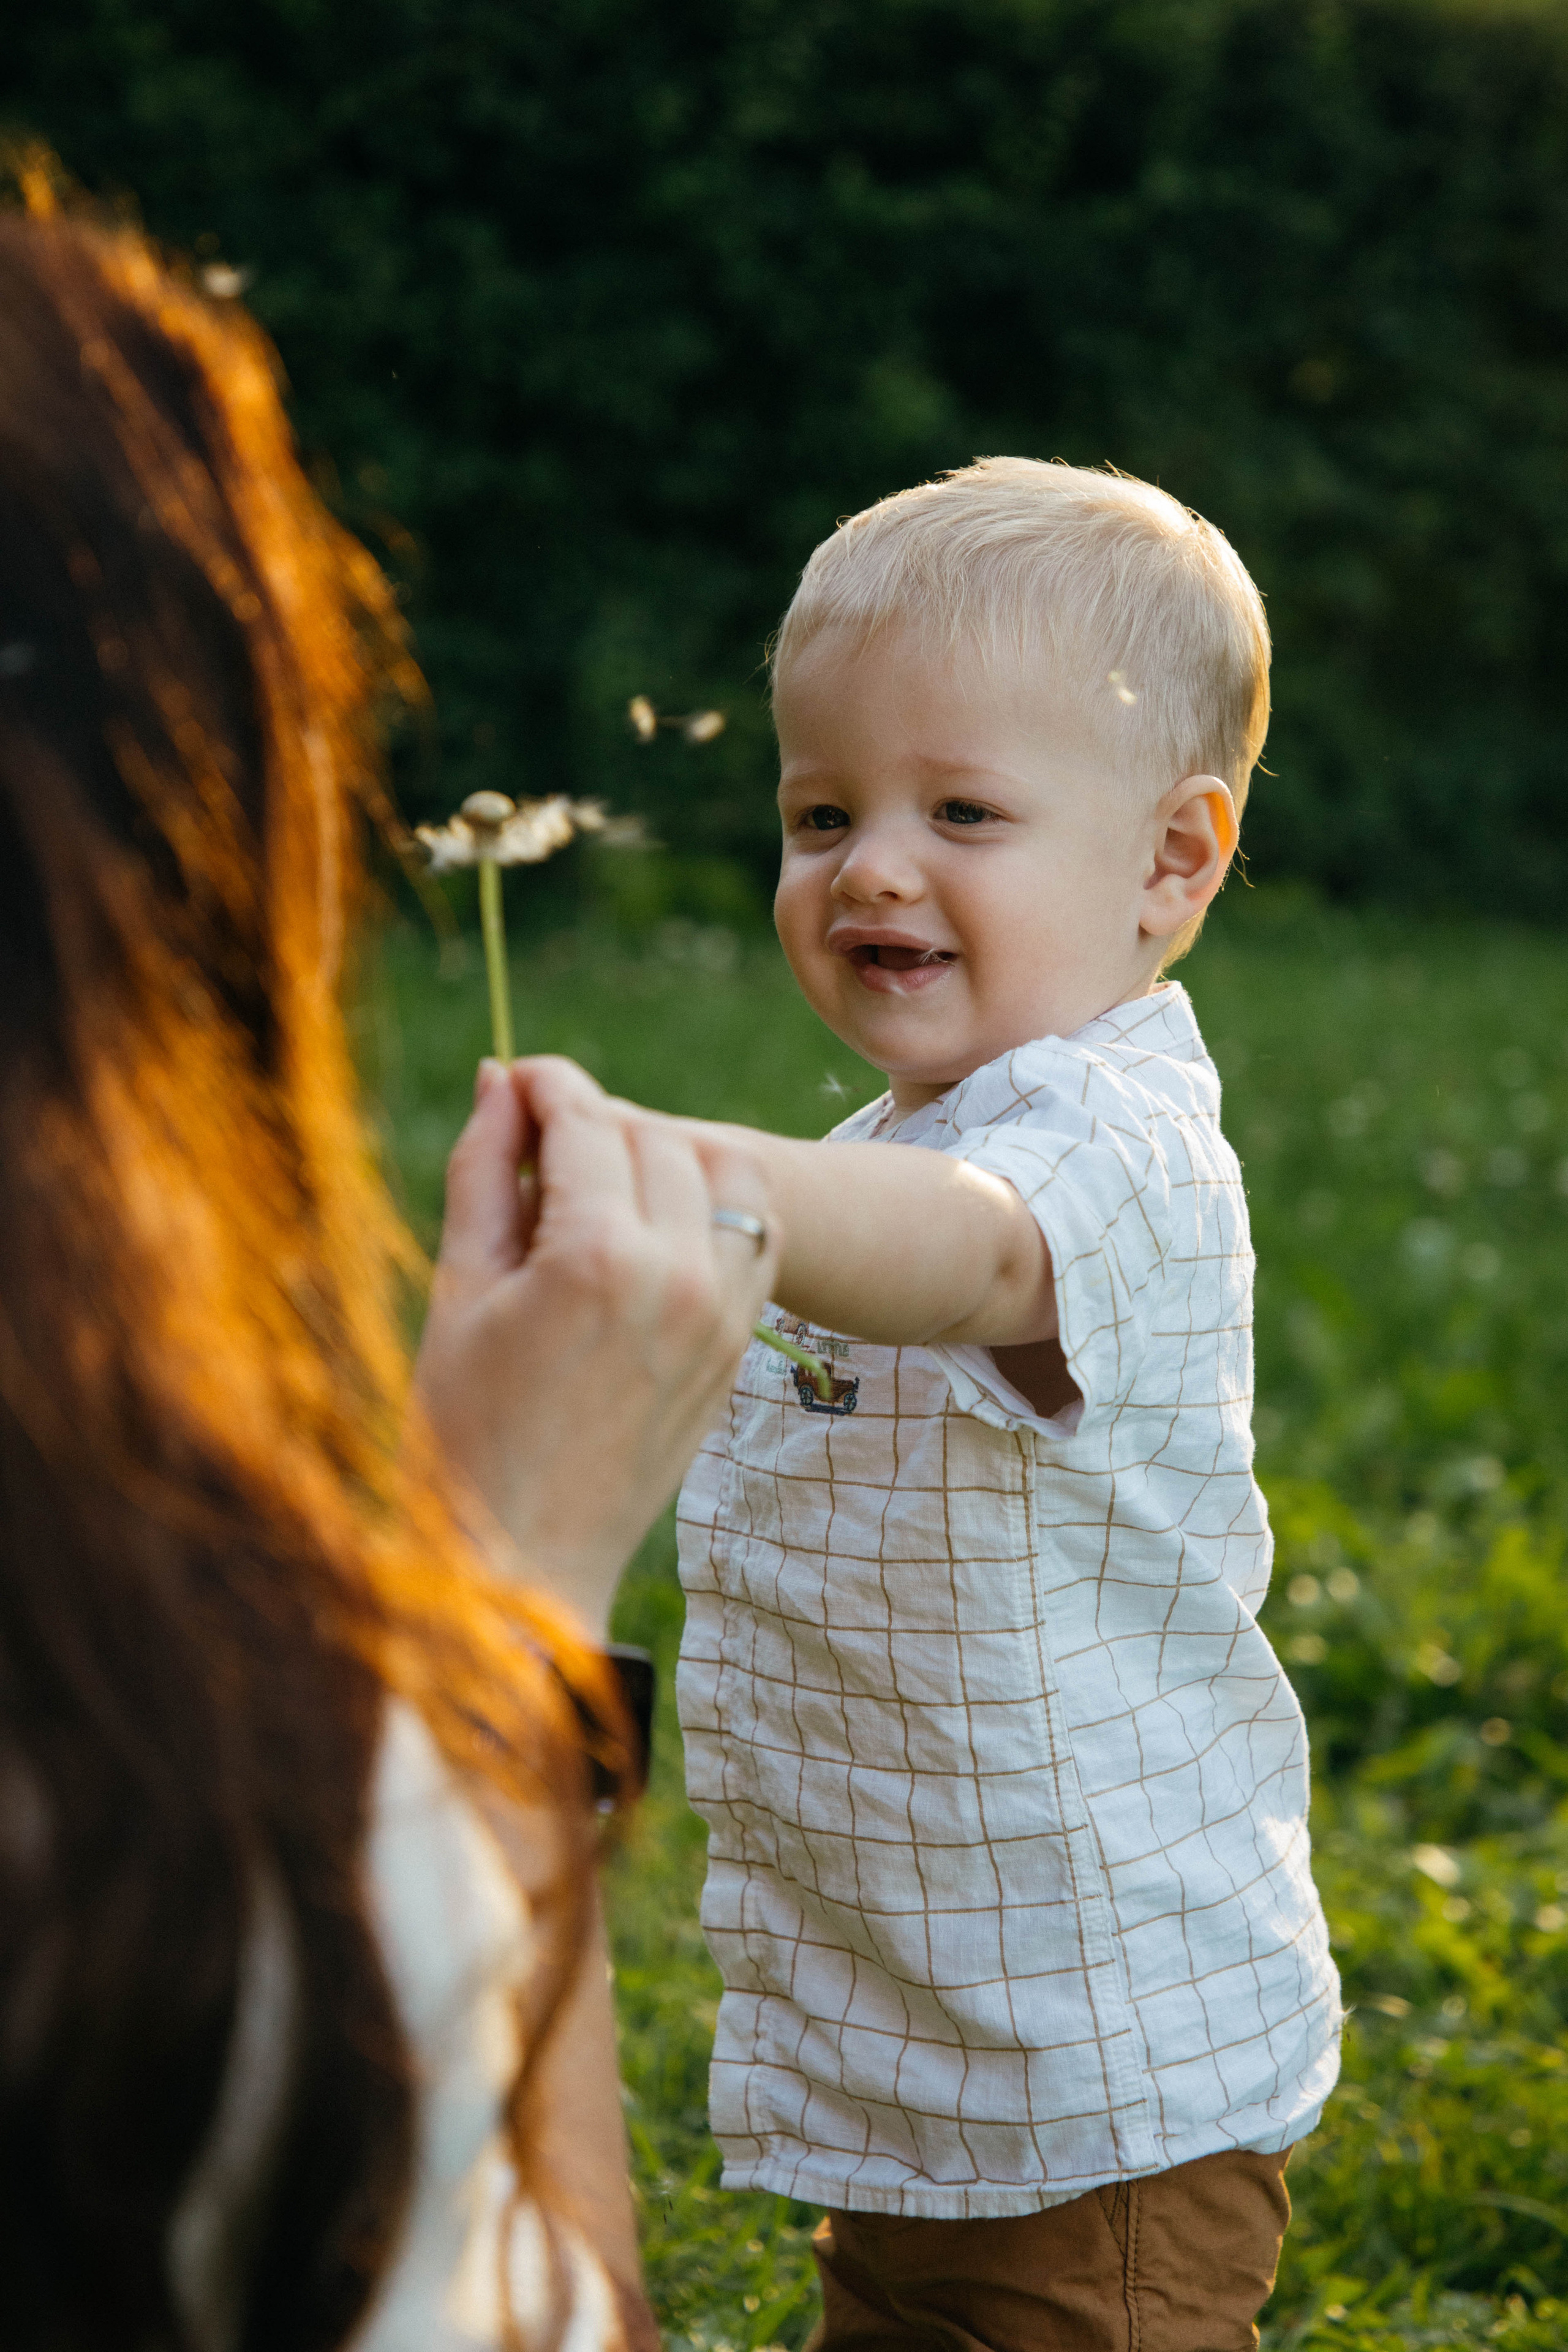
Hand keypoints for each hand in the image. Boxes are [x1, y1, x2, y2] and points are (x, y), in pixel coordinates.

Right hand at [413, 1056, 776, 1635]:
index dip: (546, 1085)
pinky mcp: (738, 1347)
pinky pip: (752, 1237)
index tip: (517, 1079)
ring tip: (601, 1189)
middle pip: (656, 1139)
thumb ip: (486, 1171)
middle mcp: (678, 1277)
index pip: (586, 1120)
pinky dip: (711, 1211)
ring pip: (723, 1175)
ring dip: (667, 1159)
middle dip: (596, 1125)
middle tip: (538, 1149)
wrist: (523, 1559)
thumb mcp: (461, 1290)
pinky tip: (651, 1232)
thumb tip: (501, 1078)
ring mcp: (722, 1315)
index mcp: (596, 1257)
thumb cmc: (465, 1429)